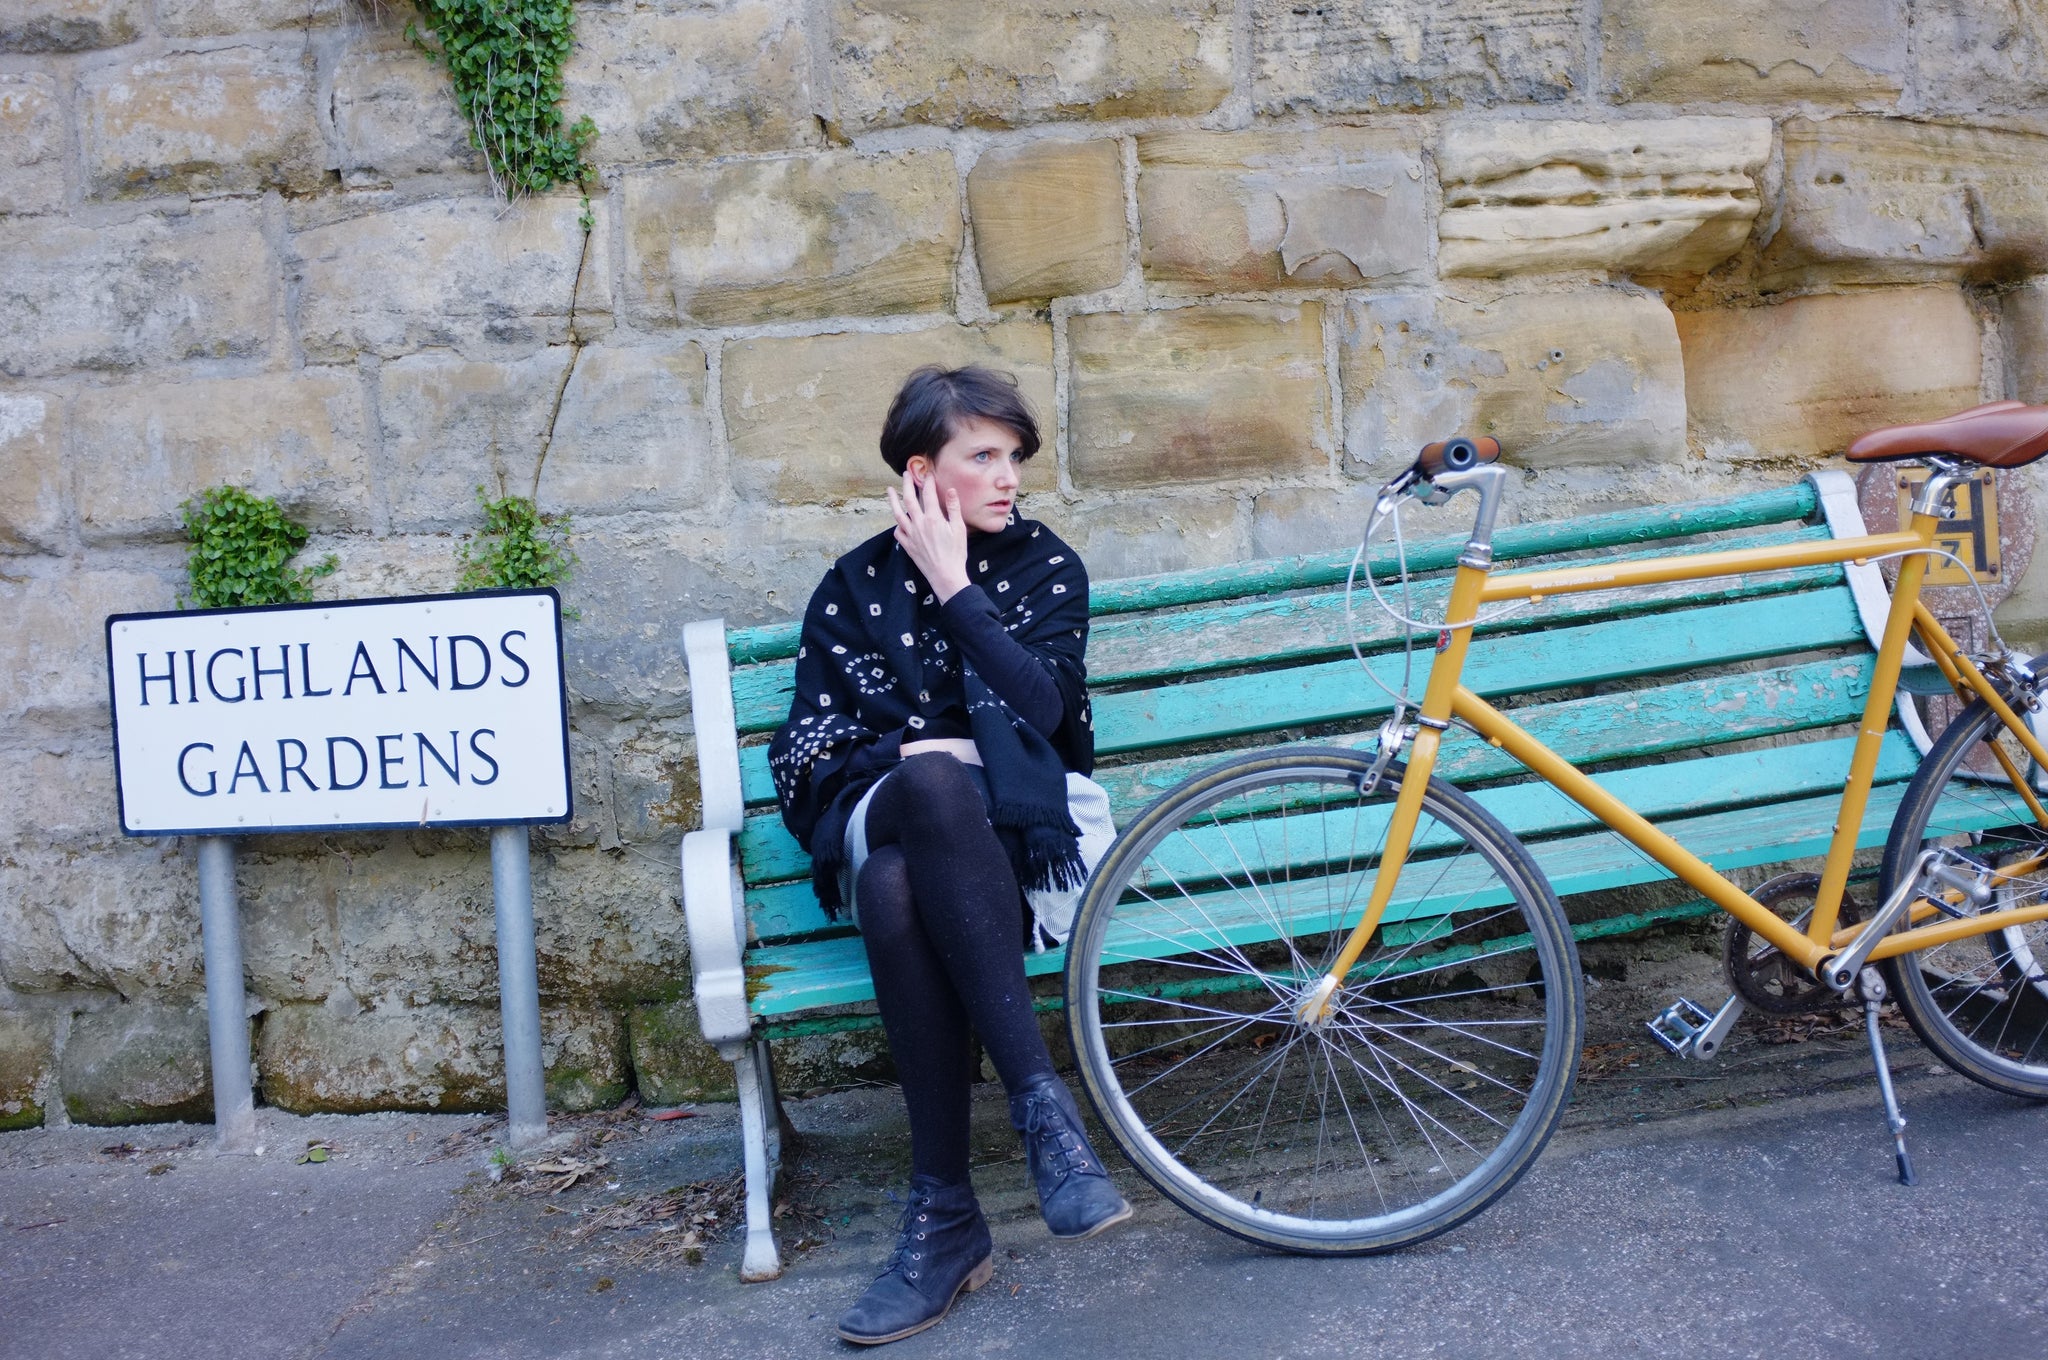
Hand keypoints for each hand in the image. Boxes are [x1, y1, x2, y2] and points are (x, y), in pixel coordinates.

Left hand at [888, 468, 970, 601]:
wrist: (945, 576)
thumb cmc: (956, 553)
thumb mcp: (959, 529)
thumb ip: (954, 508)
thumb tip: (951, 490)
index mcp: (933, 518)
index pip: (928, 494)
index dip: (928, 482)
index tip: (928, 474)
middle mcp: (919, 524)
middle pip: (909, 499)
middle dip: (907, 484)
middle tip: (905, 474)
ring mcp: (911, 535)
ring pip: (898, 514)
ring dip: (892, 500)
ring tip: (889, 490)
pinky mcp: (908, 545)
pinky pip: (898, 532)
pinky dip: (897, 524)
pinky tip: (898, 520)